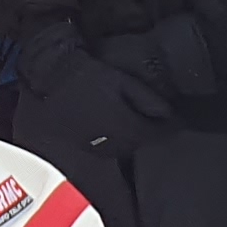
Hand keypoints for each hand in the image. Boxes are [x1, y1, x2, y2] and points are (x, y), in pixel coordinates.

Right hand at [7, 31, 164, 165]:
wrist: (56, 77)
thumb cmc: (89, 76)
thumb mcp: (122, 81)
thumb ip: (146, 98)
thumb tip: (166, 112)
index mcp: (122, 123)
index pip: (150, 134)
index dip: (163, 128)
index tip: (170, 122)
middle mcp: (109, 139)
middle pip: (136, 145)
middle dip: (146, 135)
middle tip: (153, 124)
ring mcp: (93, 144)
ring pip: (120, 150)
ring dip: (130, 141)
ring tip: (133, 127)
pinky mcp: (80, 144)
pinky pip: (103, 150)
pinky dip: (113, 144)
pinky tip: (114, 131)